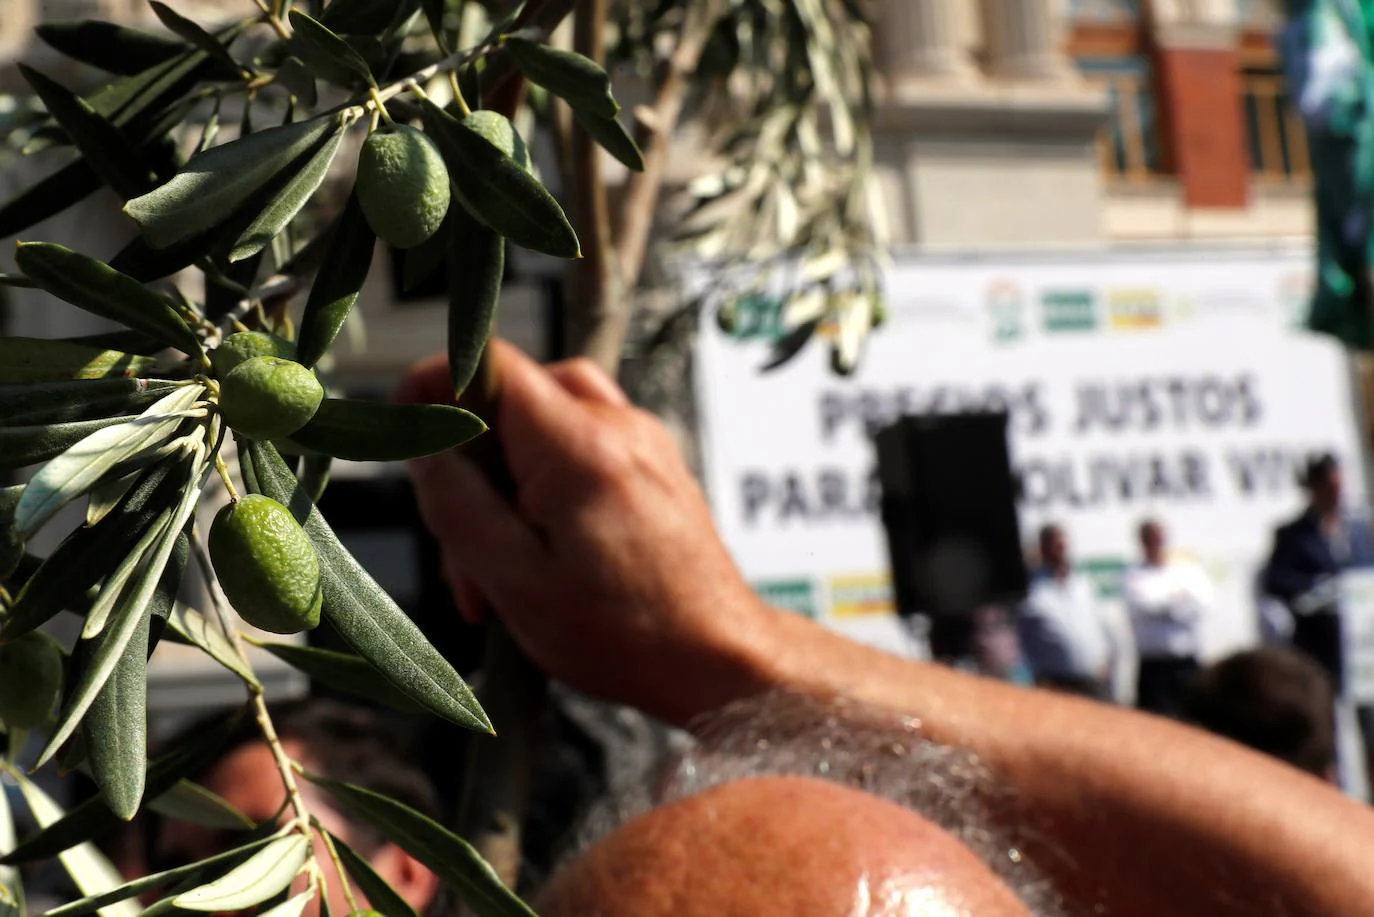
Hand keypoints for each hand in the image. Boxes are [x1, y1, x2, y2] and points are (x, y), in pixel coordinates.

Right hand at [402, 341, 772, 724]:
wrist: (719, 659)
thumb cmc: (627, 635)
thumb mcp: (516, 582)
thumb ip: (459, 507)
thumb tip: (424, 451)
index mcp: (580, 448)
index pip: (490, 364)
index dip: (435, 384)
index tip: (407, 429)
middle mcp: (617, 426)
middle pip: (511, 400)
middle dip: (471, 469)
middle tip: (462, 550)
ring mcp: (641, 441)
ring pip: (542, 428)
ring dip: (506, 488)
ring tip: (501, 570)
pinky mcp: (652, 464)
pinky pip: (579, 452)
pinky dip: (546, 493)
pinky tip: (542, 557)